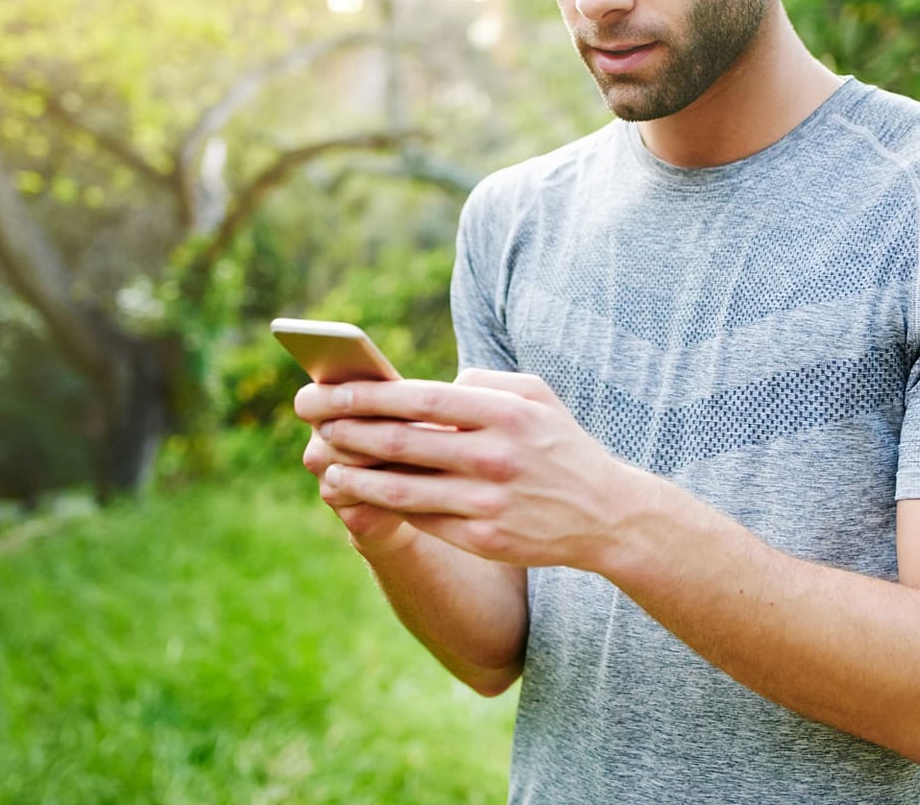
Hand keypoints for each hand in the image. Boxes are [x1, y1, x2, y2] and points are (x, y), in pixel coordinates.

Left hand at [314, 369, 647, 570]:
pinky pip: (419, 519)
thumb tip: (428, 384)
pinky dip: (382, 506)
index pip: (419, 398)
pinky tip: (359, 494)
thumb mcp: (537, 396)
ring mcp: (487, 501)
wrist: (607, 515)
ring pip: (401, 488)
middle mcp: (494, 456)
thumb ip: (484, 381)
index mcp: (504, 413)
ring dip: (354, 474)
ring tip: (325, 463)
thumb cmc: (561, 446)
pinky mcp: (483, 538)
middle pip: (401, 442)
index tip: (329, 389)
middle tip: (311, 419)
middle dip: (346, 429)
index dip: (366, 395)